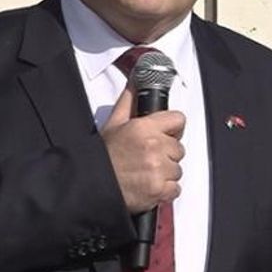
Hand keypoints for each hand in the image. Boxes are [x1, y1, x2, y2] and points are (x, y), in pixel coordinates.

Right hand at [100, 85, 184, 213]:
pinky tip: (149, 185)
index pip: (177, 120)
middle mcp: (153, 147)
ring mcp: (158, 170)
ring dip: (166, 173)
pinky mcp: (159, 190)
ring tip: (146, 173)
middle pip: (178, 148)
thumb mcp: (113, 124)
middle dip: (167, 153)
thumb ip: (128, 101)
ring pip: (177, 169)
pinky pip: (175, 189)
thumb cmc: (103, 158)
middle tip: (148, 158)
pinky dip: (165, 190)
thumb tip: (135, 80)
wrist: (93, 185)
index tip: (165, 135)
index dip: (172, 129)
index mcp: (143, 128)